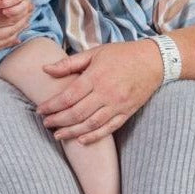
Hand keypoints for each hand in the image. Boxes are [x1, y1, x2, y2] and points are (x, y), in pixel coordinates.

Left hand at [38, 40, 163, 143]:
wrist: (154, 61)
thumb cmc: (122, 54)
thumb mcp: (95, 53)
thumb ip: (69, 63)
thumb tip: (45, 69)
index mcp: (96, 76)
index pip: (68, 96)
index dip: (52, 105)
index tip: (40, 110)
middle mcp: (106, 92)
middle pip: (77, 113)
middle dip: (58, 120)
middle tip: (46, 124)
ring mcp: (118, 105)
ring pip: (91, 124)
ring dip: (72, 132)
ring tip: (58, 135)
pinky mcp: (127, 113)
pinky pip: (108, 129)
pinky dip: (94, 137)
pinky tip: (81, 140)